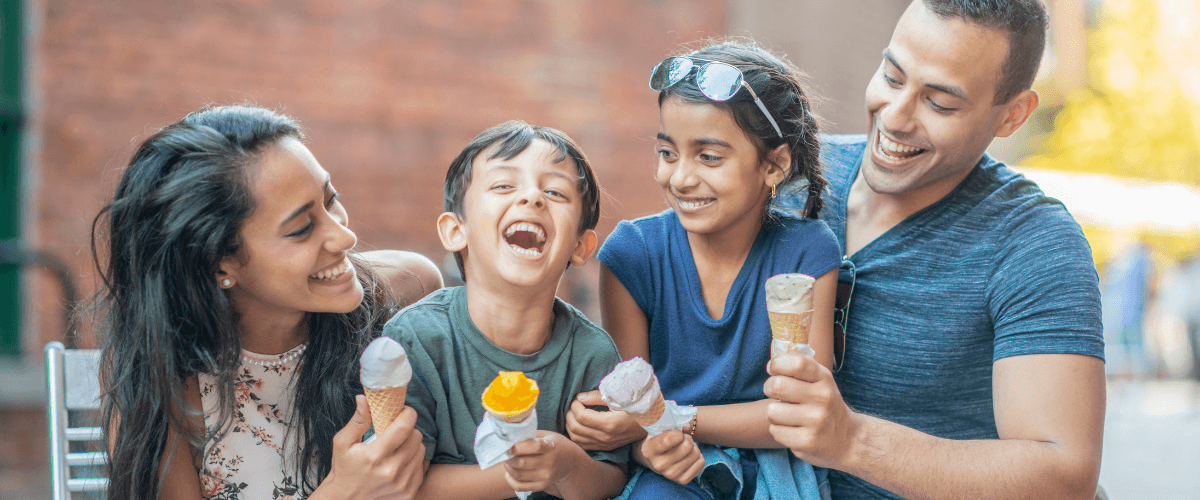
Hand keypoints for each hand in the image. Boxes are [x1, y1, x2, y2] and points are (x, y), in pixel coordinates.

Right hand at [315, 395, 425, 499]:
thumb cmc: (344, 469)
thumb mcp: (342, 443)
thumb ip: (357, 421)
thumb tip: (364, 398)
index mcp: (374, 456)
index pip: (404, 427)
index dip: (408, 413)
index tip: (403, 411)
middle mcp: (391, 471)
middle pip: (416, 437)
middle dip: (408, 429)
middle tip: (397, 431)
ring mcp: (402, 484)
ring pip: (421, 451)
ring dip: (412, 445)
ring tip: (398, 447)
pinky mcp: (409, 493)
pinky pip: (422, 467)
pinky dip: (415, 461)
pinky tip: (401, 461)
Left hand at [503, 431, 585, 495]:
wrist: (571, 461)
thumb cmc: (556, 445)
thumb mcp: (548, 435)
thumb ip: (532, 434)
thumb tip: (511, 435)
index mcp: (550, 447)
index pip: (532, 446)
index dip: (516, 446)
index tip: (507, 445)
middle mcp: (549, 463)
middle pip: (521, 462)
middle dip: (508, 458)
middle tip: (504, 453)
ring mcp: (546, 476)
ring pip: (518, 474)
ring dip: (508, 467)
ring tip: (507, 461)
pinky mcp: (542, 485)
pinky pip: (521, 486)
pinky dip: (511, 480)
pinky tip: (509, 473)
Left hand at [566, 390, 646, 450]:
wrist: (653, 423)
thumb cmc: (637, 406)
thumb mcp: (620, 398)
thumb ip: (598, 397)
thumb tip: (580, 397)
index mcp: (610, 423)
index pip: (581, 416)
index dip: (575, 405)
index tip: (577, 398)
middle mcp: (606, 437)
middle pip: (575, 428)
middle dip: (569, 414)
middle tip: (573, 405)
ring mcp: (605, 444)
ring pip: (576, 439)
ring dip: (570, 426)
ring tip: (574, 414)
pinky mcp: (605, 448)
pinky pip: (583, 445)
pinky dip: (576, 435)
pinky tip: (578, 425)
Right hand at [634, 430, 703, 484]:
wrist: (654, 459)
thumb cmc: (658, 439)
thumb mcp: (658, 429)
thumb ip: (669, 423)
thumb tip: (687, 426)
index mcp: (648, 450)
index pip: (669, 440)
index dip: (678, 433)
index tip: (676, 432)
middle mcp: (658, 465)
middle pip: (687, 446)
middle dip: (687, 438)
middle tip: (681, 439)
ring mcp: (670, 475)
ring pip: (696, 453)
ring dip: (693, 446)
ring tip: (684, 447)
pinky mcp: (682, 480)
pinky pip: (701, 462)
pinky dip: (697, 456)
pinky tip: (688, 456)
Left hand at [763, 353, 859, 468]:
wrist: (848, 440)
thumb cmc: (825, 405)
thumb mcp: (820, 381)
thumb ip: (800, 367)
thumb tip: (772, 363)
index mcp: (824, 379)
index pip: (796, 363)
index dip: (777, 364)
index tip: (773, 369)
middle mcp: (823, 398)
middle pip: (777, 385)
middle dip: (769, 388)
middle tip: (777, 394)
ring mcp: (816, 421)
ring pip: (772, 411)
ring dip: (774, 414)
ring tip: (787, 415)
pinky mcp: (807, 441)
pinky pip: (775, 431)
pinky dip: (779, 430)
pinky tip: (793, 430)